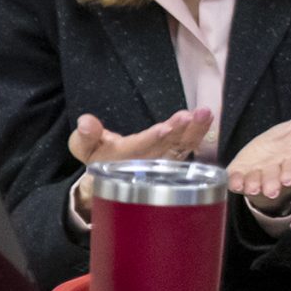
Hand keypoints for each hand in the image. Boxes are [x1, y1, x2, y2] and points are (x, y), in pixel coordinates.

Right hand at [67, 110, 213, 200]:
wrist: (112, 176)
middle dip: (178, 131)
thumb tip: (85, 122)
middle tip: (189, 116)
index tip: (166, 128)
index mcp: (124, 160)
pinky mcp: (174, 158)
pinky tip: (207, 118)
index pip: (139, 148)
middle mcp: (147, 163)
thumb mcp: (83, 148)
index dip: (152, 139)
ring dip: (194, 131)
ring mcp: (164, 162)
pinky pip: (188, 146)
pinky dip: (199, 133)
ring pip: (182, 147)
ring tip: (204, 114)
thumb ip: (84, 137)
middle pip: (166, 147)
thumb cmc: (97, 157)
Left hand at [225, 113, 290, 214]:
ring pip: (257, 182)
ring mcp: (258, 175)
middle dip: (273, 183)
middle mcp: (277, 171)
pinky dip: (235, 182)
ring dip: (255, 185)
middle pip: (276, 179)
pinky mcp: (240, 176)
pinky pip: (236, 180)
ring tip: (252, 187)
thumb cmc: (286, 141)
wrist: (262, 154)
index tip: (290, 178)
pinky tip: (234, 183)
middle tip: (271, 189)